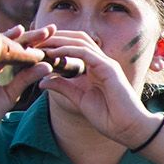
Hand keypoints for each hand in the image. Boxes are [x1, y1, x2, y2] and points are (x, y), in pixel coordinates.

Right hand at [0, 24, 57, 143]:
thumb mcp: (10, 95)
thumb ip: (25, 79)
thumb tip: (47, 65)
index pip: (15, 51)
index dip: (32, 44)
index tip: (51, 37)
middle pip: (7, 44)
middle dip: (27, 36)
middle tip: (46, 30)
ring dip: (8, 37)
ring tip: (26, 31)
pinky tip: (1, 40)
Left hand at [32, 29, 156, 146]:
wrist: (128, 127)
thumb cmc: (108, 116)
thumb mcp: (78, 99)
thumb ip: (63, 87)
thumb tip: (42, 81)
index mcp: (95, 67)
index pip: (75, 46)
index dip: (56, 43)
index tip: (36, 47)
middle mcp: (101, 62)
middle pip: (77, 38)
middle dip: (55, 36)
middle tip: (34, 40)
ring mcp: (106, 63)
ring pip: (80, 41)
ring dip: (59, 40)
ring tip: (40, 43)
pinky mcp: (109, 68)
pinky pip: (86, 53)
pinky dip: (68, 50)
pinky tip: (53, 53)